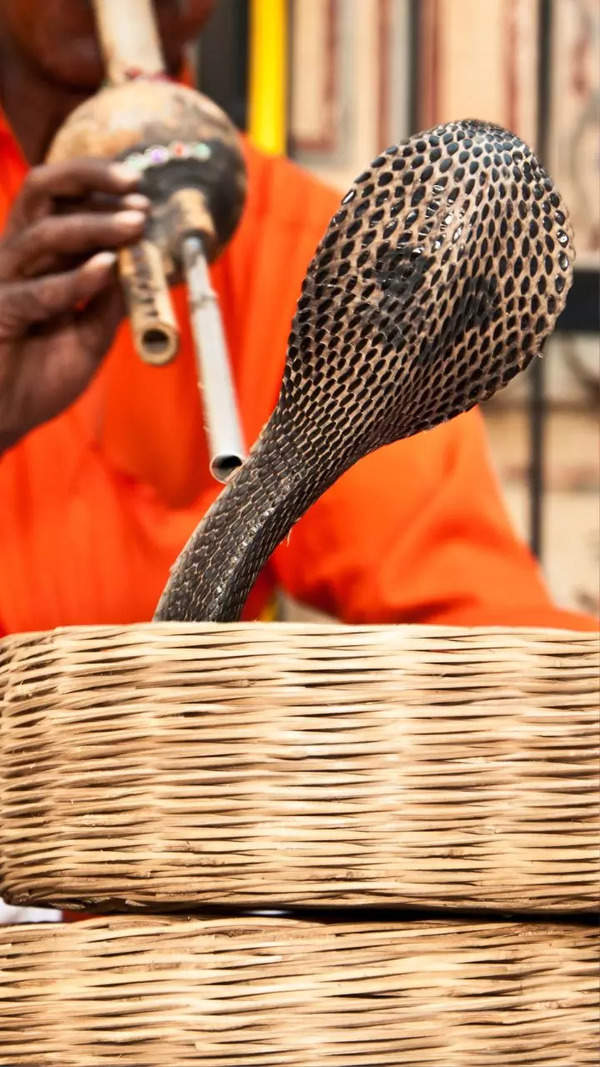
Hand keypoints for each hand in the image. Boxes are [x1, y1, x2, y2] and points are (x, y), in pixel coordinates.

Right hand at [0, 158, 149, 451]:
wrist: (4, 420)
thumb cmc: (39, 376)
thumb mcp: (90, 333)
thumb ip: (113, 300)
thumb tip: (147, 264)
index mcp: (36, 256)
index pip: (61, 199)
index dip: (98, 186)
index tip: (143, 192)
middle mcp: (15, 258)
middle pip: (41, 191)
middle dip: (89, 178)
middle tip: (136, 187)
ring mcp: (2, 283)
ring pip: (41, 235)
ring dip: (93, 225)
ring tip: (135, 225)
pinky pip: (34, 293)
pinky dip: (74, 279)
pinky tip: (106, 268)